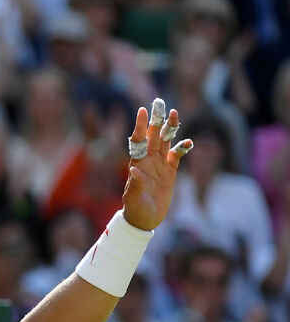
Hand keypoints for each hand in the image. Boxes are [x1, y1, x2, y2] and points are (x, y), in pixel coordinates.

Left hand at [121, 101, 190, 230]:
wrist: (145, 219)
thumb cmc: (135, 209)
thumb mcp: (134, 199)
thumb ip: (135, 185)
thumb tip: (132, 169)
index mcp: (137, 163)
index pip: (138, 140)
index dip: (141, 126)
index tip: (142, 111)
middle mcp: (148, 160)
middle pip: (153, 136)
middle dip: (156, 120)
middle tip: (160, 103)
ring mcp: (160, 164)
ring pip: (166, 142)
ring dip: (170, 128)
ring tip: (174, 114)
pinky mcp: (170, 171)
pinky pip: (177, 156)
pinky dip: (182, 148)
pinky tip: (189, 142)